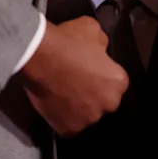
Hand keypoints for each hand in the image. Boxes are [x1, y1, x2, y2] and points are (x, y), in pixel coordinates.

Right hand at [18, 16, 127, 135]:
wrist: (39, 56)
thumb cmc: (67, 42)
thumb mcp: (93, 29)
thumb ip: (102, 44)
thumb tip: (101, 49)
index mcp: (118, 82)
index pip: (116, 82)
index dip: (102, 74)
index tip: (90, 69)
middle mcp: (108, 104)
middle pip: (103, 101)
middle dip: (93, 93)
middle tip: (76, 80)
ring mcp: (88, 119)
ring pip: (86, 114)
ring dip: (78, 106)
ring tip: (63, 90)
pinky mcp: (68, 129)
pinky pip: (69, 125)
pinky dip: (62, 116)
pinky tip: (55, 101)